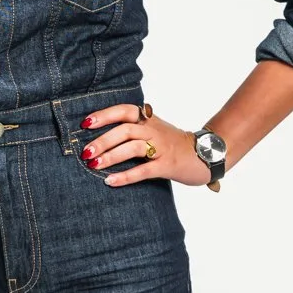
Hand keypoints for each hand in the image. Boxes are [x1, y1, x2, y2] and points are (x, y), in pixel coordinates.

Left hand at [78, 103, 213, 187]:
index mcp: (149, 120)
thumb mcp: (155, 129)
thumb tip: (101, 138)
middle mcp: (154, 130)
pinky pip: (144, 170)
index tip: (85, 123)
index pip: (124, 111)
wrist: (206, 154)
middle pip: (125, 130)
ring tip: (93, 165)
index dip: (104, 115)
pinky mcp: (167, 166)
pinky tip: (110, 181)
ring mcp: (162, 148)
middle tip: (85, 152)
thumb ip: (134, 129)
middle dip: (103, 140)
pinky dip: (125, 176)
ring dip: (110, 156)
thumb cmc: (174, 144)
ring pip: (133, 147)